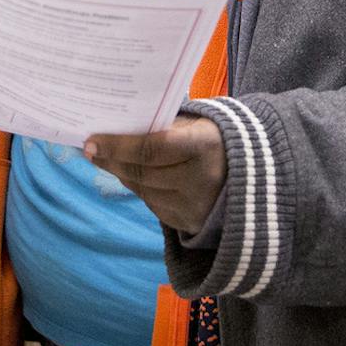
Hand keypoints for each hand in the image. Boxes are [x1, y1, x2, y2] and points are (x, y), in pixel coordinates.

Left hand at [84, 118, 227, 234]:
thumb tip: (115, 128)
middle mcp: (202, 180)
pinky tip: (132, 174)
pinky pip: (153, 204)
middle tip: (91, 149)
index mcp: (204, 146)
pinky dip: (139, 187)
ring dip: (121, 173)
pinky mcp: (190, 222)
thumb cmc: (215, 137)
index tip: (91, 141)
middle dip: (111, 160)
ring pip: (143, 190)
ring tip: (106, 158)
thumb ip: (162, 126)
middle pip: (142, 172)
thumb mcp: (196, 123)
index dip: (118, 146)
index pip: (151, 148)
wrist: (254, 173)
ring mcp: (196, 206)